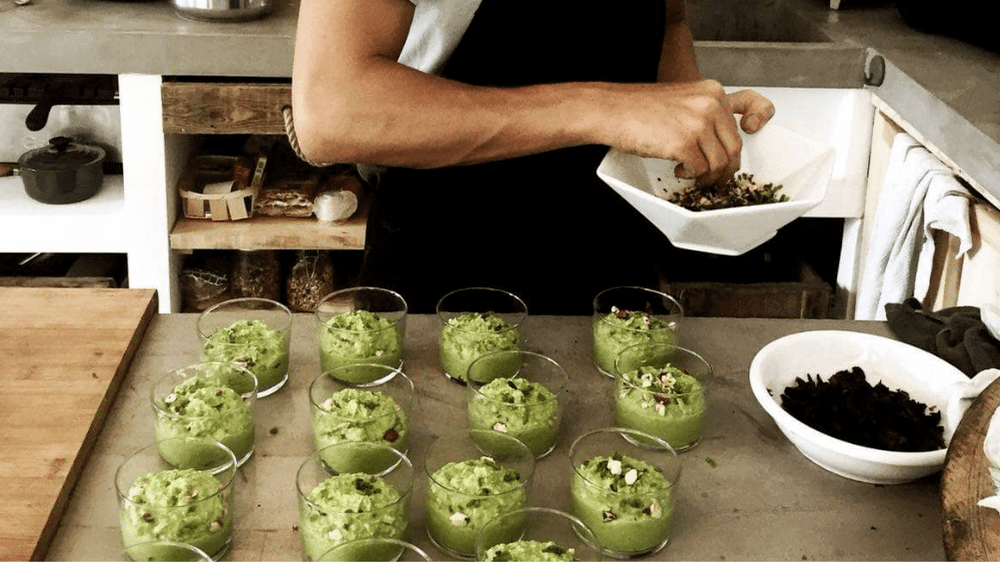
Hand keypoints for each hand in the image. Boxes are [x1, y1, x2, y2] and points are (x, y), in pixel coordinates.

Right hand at [610, 81, 775, 186]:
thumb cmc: (639, 108)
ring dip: (708, 175)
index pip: (750, 109)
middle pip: (734, 145)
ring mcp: (698, 124)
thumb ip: (706, 113)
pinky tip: (678, 170)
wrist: (612, 110)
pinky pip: (700, 170)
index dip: (756, 123)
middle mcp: (710, 104)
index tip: (751, 132)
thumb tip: (720, 140)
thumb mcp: (682, 100)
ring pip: (720, 162)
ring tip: (693, 174)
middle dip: (726, 166)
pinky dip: (691, 175)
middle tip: (716, 175)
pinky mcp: (684, 143)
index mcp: (712, 91)